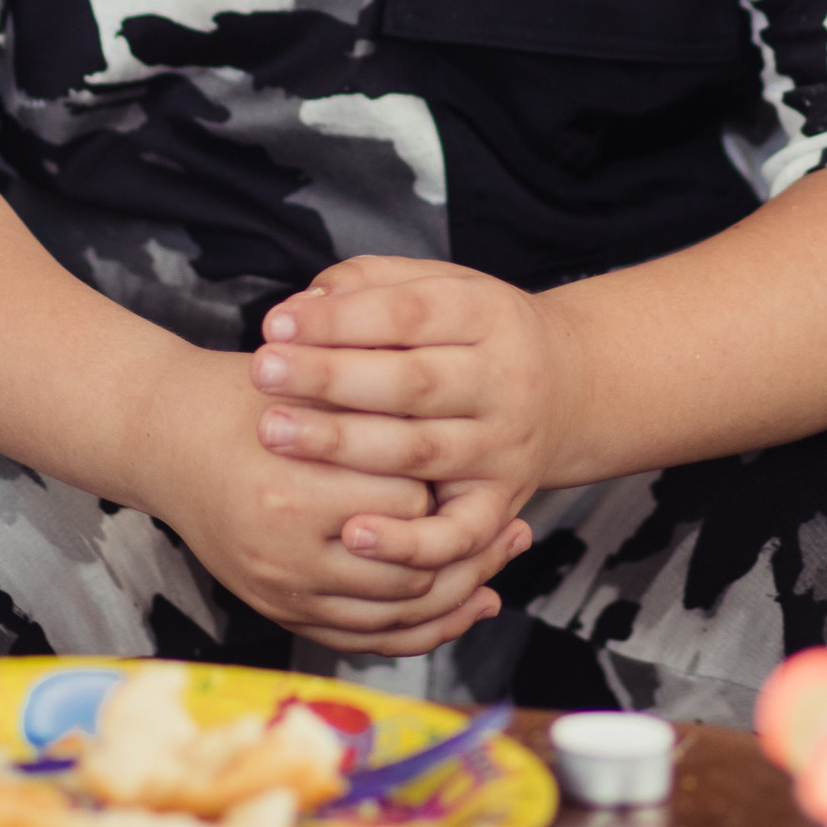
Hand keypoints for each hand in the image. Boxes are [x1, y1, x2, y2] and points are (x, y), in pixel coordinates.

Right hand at [152, 348, 529, 657]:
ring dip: (456, 597)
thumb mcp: (313, 387)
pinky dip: (418, 630)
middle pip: (410, 571)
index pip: (407, 507)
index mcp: (293, 493)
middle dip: (470, 552)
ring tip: (497, 568)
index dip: (445, 488)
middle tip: (516, 528)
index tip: (476, 473)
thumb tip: (463, 446)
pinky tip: (460, 606)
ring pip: (395, 616)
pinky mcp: (278, 612)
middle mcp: (286, 554)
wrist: (167, 439)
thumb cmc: (247, 401)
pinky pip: (365, 640)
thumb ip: (380, 417)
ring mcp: (281, 592)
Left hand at [253, 255, 569, 567]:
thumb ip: (368, 285)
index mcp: (487, 315)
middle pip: (412, 382)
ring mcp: (504, 447)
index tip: (276, 325)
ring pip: (420, 452)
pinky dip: (408, 542)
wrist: (564, 389)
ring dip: (344, 446)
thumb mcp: (435, 285)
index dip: (340, 320)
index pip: (408, 313)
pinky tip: (352, 534)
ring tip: (275, 433)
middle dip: (331, 378)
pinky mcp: (502, 505)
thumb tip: (300, 307)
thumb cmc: (468, 333)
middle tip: (262, 373)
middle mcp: (505, 381)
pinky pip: (458, 534)